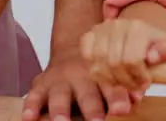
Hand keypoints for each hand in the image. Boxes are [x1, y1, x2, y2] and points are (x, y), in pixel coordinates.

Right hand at [21, 44, 136, 120]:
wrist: (72, 52)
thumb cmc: (97, 72)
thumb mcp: (112, 75)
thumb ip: (124, 89)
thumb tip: (137, 98)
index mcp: (100, 73)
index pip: (111, 86)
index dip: (117, 97)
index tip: (122, 109)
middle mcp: (78, 75)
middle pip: (85, 92)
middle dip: (91, 108)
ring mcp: (58, 80)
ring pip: (58, 95)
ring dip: (60, 109)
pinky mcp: (40, 85)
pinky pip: (34, 96)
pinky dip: (30, 107)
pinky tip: (28, 118)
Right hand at [80, 19, 165, 95]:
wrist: (142, 33)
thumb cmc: (157, 45)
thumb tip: (152, 57)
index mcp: (138, 27)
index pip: (132, 60)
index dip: (139, 77)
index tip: (146, 83)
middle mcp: (116, 24)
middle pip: (114, 64)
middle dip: (126, 81)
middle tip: (135, 86)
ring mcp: (101, 29)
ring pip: (99, 64)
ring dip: (112, 80)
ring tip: (123, 81)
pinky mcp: (89, 35)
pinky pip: (87, 57)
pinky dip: (97, 71)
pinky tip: (110, 74)